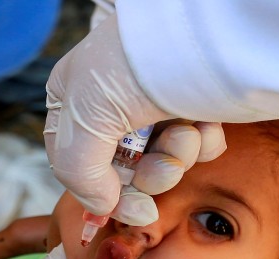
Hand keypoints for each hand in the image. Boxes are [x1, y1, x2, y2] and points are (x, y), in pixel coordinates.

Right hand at [44, 15, 225, 226]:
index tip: (134, 208)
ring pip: (162, 162)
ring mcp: (153, 109)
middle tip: (167, 165)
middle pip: (124, 173)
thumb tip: (101, 205)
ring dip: (178, 157)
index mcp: (73, 103)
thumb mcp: (85, 117)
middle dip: (150, 175)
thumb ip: (79, 172)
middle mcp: (111, 107)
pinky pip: (198, 147)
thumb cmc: (131, 62)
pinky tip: (205, 123)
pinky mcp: (192, 107)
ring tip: (187, 131)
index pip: (77, 168)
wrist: (200, 30)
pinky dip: (205, 143)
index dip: (105, 193)